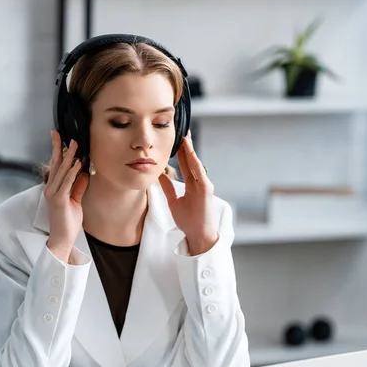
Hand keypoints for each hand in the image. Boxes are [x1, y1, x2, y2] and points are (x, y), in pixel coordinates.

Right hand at [44, 131, 88, 262]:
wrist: (63, 238)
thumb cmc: (68, 222)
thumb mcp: (76, 201)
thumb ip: (79, 187)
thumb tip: (84, 173)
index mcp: (53, 188)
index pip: (55, 166)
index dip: (58, 151)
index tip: (60, 139)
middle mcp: (50, 189)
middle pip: (54, 164)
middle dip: (57, 147)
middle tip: (60, 133)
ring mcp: (53, 194)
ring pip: (61, 170)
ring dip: (68, 156)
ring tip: (74, 144)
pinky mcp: (59, 200)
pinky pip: (67, 182)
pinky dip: (73, 171)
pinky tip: (78, 163)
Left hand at [159, 131, 217, 254]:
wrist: (198, 235)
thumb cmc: (189, 220)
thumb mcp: (173, 201)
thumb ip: (168, 187)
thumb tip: (159, 175)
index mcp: (192, 184)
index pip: (185, 164)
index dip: (180, 152)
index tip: (175, 140)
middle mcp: (199, 182)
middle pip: (191, 160)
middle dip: (186, 146)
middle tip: (181, 131)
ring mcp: (204, 185)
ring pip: (195, 164)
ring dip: (190, 150)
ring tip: (185, 137)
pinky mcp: (206, 190)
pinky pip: (199, 174)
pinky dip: (195, 163)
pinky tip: (190, 154)